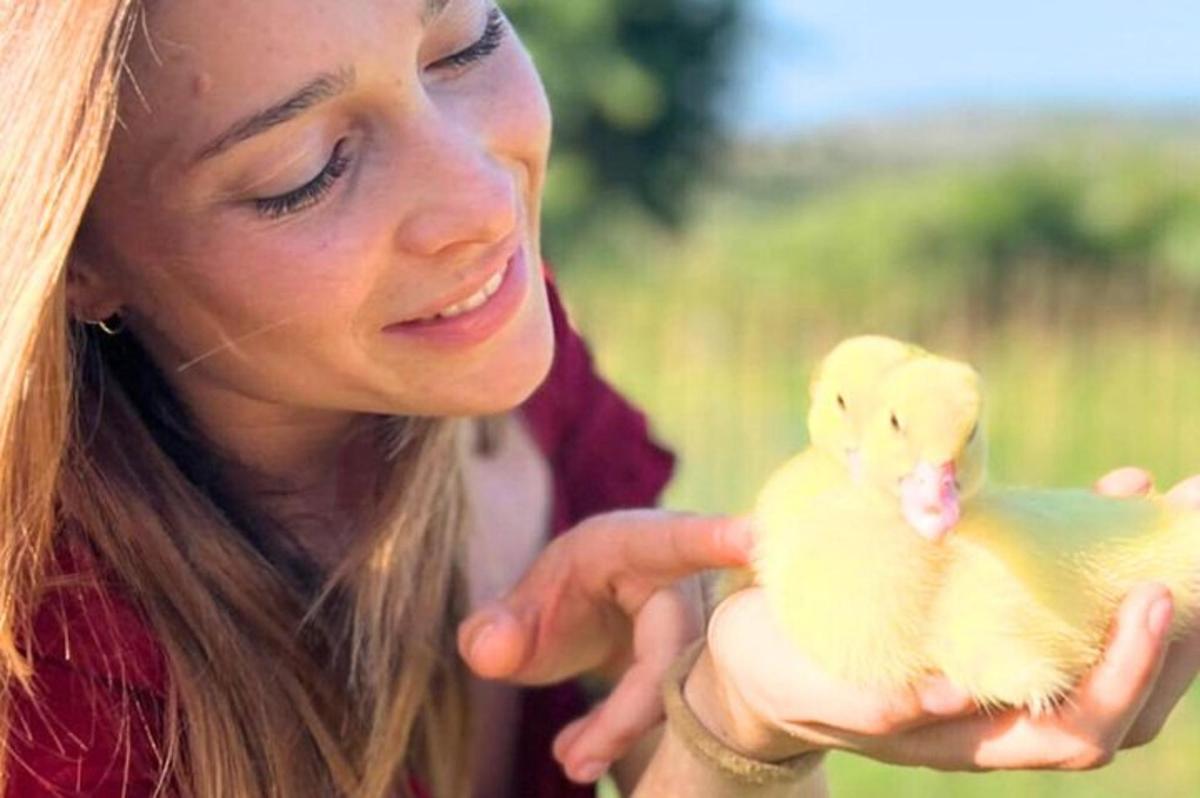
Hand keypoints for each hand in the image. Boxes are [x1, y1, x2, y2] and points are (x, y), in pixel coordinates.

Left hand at [456, 509, 752, 783]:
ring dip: (624, 729)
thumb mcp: (519, 611)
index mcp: (632, 542)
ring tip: (570, 762)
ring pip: (683, 684)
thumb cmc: (563, 600)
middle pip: (674, 646)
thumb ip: (496, 630)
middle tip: (571, 764)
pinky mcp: (711, 660)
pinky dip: (631, 735)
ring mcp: (705, 618)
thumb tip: (489, 652)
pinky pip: (686, 703)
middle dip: (626, 711)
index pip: (676, 542)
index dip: (714, 539)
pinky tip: (583, 753)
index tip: (757, 535)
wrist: (597, 613)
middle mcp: (682, 576)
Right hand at [681, 466, 1199, 771]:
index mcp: (961, 737)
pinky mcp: (988, 622)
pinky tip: (1115, 487)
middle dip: (1176, 635)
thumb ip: (868, 699)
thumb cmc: (776, 668)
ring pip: (1111, 654)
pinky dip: (1107, 550)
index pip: (1076, 729)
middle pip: (1124, 702)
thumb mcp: (803, 682)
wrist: (756, 655)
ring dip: (1163, 596)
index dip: (1126, 674)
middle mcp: (998, 713)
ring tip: (1181, 514)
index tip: (1149, 598)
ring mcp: (999, 667)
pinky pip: (1070, 600)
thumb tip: (952, 697)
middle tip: (1191, 545)